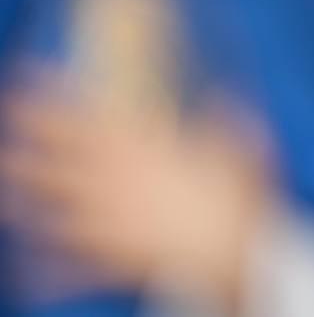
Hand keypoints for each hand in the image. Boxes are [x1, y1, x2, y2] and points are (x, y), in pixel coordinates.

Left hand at [0, 67, 274, 306]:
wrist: (235, 255)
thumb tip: (225, 95)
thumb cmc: (240, 198)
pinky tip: (28, 282)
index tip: (23, 76)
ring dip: (22, 198)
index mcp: (144, 151)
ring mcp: (109, 222)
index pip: (86, 118)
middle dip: (26, 139)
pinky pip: (73, 268)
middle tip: (2, 117)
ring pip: (53, 207)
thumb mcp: (244, 146)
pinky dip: (50, 276)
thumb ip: (228, 121)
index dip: (50, 97)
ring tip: (1, 188)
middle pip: (58, 158)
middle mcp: (116, 182)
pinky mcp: (114, 259)